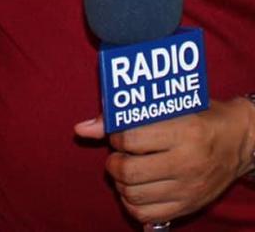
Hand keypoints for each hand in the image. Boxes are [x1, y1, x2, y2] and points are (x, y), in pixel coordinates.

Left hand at [74, 97, 254, 225]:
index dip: (115, 135)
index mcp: (183, 131)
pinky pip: (147, 214)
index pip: (131, 139)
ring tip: (126, 170)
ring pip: (134, 195)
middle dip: (114, 163)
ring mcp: (187, 188)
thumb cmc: (201, 115)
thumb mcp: (171, 106)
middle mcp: (186, 162)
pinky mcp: (188, 206)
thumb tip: (82, 128)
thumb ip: (125, 117)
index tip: (119, 132)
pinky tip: (135, 188)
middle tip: (118, 154)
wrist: (239, 140)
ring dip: (121, 183)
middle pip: (129, 171)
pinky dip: (132, 203)